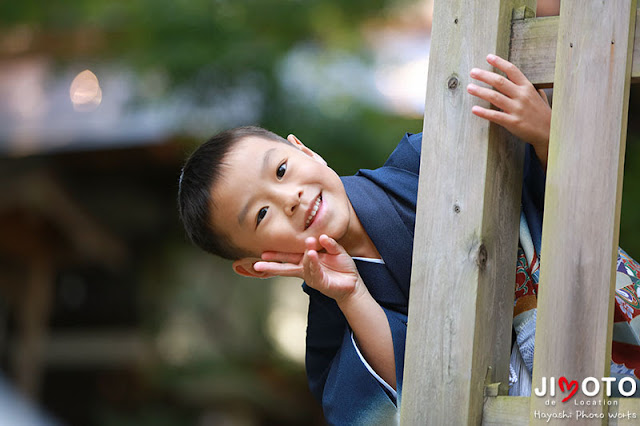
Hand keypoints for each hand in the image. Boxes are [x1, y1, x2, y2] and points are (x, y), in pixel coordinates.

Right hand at [254, 235, 364, 302]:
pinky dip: (313, 262)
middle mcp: (305, 269)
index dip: (276, 255)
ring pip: (304, 265)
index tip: (263, 253)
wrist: (353, 283)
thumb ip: (329, 243)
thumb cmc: (342, 266)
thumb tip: (320, 236)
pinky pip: (315, 271)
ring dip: (305, 255)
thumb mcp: (337, 250)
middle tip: (258, 264)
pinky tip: (312, 254)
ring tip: (308, 243)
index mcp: (306, 260)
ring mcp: (312, 276)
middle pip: (286, 267)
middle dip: (273, 266)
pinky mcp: (320, 282)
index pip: (289, 256)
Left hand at [467, 54, 550, 168]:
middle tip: (472, 72)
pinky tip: (474, 109)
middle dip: (484, 75)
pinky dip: (483, 112)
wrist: (550, 132)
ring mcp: (517, 109)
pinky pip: (495, 116)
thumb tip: (526, 84)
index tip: (488, 57)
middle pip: (499, 81)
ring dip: (480, 91)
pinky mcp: (512, 122)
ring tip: (469, 87)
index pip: (512, 70)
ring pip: (494, 96)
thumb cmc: (543, 115)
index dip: (499, 63)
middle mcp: (521, 96)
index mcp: (527, 87)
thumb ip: (530, 90)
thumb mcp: (539, 98)